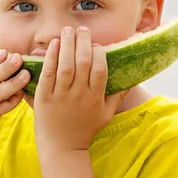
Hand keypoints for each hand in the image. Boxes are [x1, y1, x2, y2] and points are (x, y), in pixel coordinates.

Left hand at [33, 26, 128, 151]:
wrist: (62, 148)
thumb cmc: (85, 129)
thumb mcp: (106, 114)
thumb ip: (119, 95)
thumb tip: (132, 78)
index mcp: (95, 98)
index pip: (100, 69)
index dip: (98, 53)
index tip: (96, 44)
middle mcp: (79, 95)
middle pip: (83, 63)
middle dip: (83, 42)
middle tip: (82, 29)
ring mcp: (61, 96)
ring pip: (66, 65)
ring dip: (67, 45)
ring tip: (67, 30)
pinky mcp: (44, 98)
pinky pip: (48, 73)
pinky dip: (50, 57)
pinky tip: (53, 44)